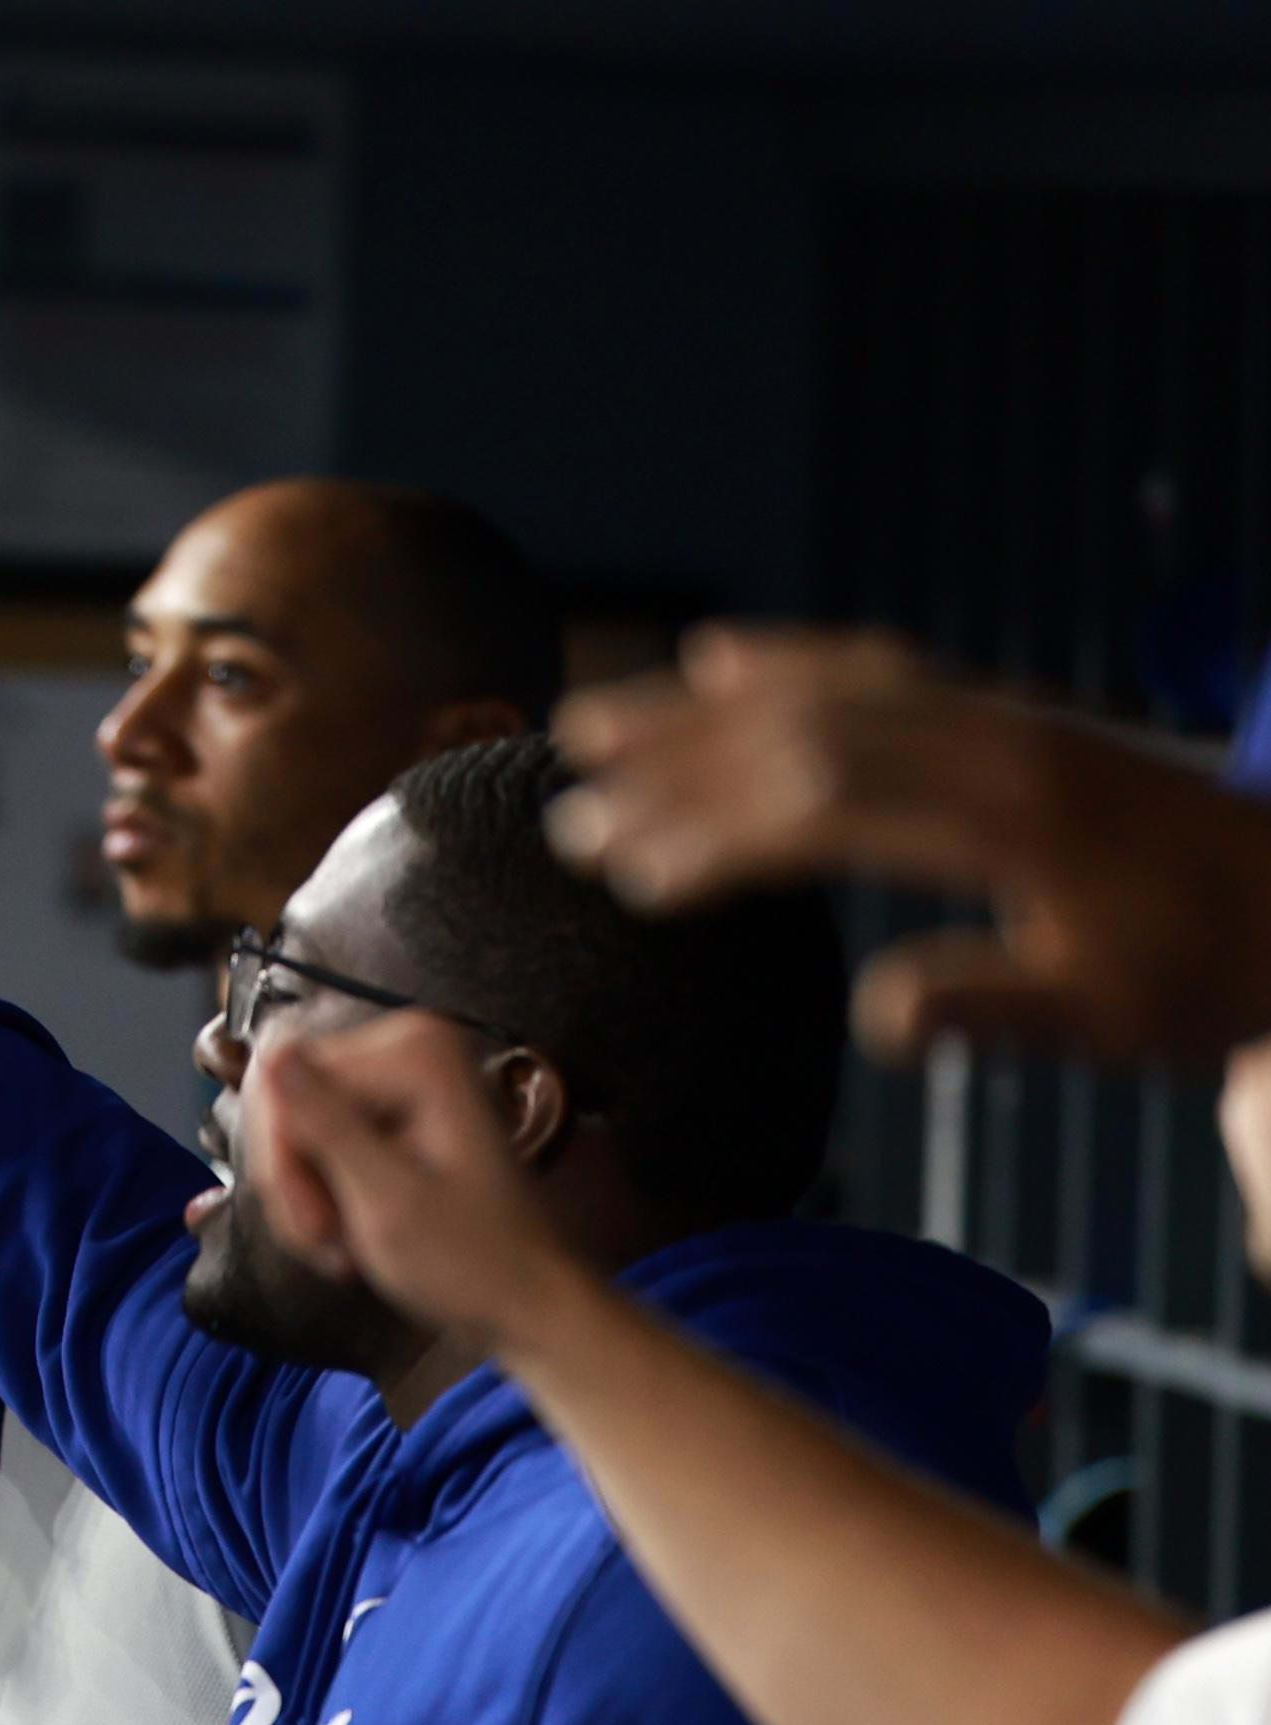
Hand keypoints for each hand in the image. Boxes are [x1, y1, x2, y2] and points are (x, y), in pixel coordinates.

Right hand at [235, 1009, 612, 1354]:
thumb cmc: (469, 1260)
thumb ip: (327, 1124)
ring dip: (302, 1193)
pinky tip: (345, 1232)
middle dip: (292, 1178)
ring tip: (338, 1246)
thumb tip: (271, 1053)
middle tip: (324, 1242)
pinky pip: (314, 1140)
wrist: (521, 1302)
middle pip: (283, 1097)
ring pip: (291, 1125)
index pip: (284, 1079)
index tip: (313, 1229)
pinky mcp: (388, 1109)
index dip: (283, 1158)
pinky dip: (318, 1193)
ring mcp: (397, 1078)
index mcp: (416, 1053)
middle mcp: (406, 1048)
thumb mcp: (387, 1198)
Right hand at [551, 625, 1270, 1073]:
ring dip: (702, 707)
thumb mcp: (1110, 1019)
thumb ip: (993, 1008)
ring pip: (827, 689)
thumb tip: (877, 1015)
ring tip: (591, 722)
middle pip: (801, 735)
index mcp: (1011, 819)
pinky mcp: (1009, 714)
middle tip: (567, 812)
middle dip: (674, 770)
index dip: (715, 840)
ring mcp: (1002, 717)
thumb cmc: (1208, 976)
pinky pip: (882, 666)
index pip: (823, 811)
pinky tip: (723, 656)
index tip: (625, 878)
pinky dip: (793, 656)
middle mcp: (996, 745)